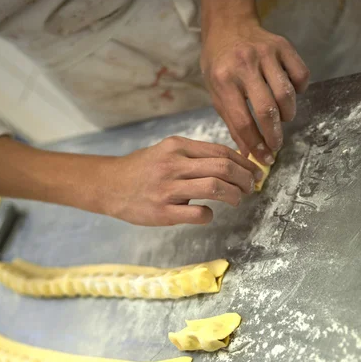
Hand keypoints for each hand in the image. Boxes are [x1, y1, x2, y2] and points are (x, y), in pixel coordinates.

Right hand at [87, 136, 263, 225]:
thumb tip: (231, 161)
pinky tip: (207, 214)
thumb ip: (194, 155)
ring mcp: (168, 188)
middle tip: (250, 187)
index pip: (221, 151)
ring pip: (215, 188)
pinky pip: (198, 214)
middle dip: (245, 178)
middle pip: (224, 167)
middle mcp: (174, 164)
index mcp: (177, 146)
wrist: (109, 185)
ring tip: (237, 199)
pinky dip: (210, 215)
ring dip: (234, 195)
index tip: (254, 171)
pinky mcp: (163, 212)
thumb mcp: (166, 152)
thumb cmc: (141, 169)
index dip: (244, 162)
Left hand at [201, 20, 309, 163]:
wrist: (228, 27)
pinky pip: (300, 74)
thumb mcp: (217, 95)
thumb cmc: (219, 67)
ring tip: (282, 121)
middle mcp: (245, 66)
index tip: (265, 158)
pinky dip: (299, 91)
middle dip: (274, 135)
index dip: (256, 144)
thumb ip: (233, 124)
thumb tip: (250, 153)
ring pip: (286, 94)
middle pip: (267, 110)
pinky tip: (289, 96)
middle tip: (276, 145)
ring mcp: (265, 54)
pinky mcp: (283, 46)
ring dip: (287, 115)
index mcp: (224, 82)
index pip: (243, 121)